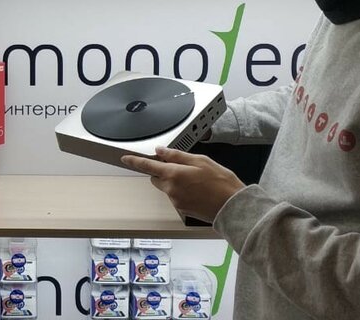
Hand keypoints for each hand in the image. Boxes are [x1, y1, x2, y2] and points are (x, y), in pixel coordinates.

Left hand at [121, 147, 245, 222]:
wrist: (232, 207)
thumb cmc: (221, 183)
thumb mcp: (201, 161)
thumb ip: (177, 156)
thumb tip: (161, 151)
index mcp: (174, 174)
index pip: (147, 166)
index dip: (135, 161)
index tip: (126, 158)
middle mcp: (171, 189)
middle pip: (156, 177)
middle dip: (162, 171)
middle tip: (180, 167)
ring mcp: (176, 200)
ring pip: (166, 187)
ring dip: (174, 181)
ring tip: (196, 179)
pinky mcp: (182, 208)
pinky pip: (175, 196)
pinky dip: (181, 190)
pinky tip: (197, 189)